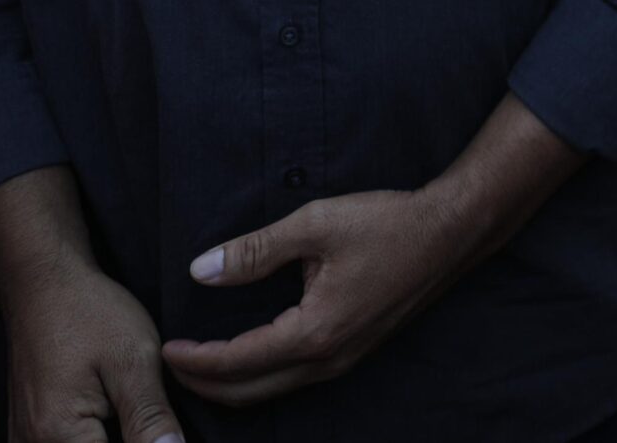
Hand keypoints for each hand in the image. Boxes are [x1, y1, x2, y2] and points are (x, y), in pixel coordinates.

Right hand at [0, 255, 184, 442]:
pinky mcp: (29, 430)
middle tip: (141, 400)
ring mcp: (26, 439)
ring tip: (131, 403)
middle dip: (132, 437)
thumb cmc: (89, 314)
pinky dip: (95, 434)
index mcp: (58, 436)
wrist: (44, 285)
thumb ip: (150, 417)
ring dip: (116, 434)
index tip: (154, 417)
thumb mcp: (133, 361)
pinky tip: (115, 412)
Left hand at [160, 188, 470, 406]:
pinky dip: (260, 374)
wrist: (453, 231)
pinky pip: (295, 378)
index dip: (194, 359)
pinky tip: (249, 351)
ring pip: (272, 390)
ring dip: (231, 382)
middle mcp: (328, 358)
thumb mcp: (316, 224)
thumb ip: (254, 251)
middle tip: (171, 362)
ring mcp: (345, 359)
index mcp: (314, 332)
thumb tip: (201, 272)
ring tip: (201, 360)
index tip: (164, 348)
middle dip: (204, 383)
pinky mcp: (355, 350)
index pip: (236, 361)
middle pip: (249, 392)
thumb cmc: (389, 223)